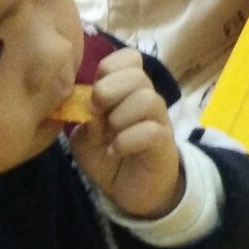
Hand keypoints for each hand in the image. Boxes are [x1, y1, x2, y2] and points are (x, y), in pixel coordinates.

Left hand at [69, 48, 183, 219]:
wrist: (132, 190)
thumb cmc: (108, 156)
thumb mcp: (86, 137)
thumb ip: (84, 119)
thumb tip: (88, 106)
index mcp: (127, 90)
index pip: (129, 58)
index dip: (110, 67)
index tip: (93, 90)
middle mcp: (147, 99)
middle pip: (137, 75)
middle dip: (109, 90)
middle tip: (96, 112)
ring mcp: (159, 120)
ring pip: (147, 99)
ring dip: (120, 117)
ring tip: (109, 136)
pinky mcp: (164, 142)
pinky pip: (150, 130)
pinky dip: (126, 141)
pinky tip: (115, 152)